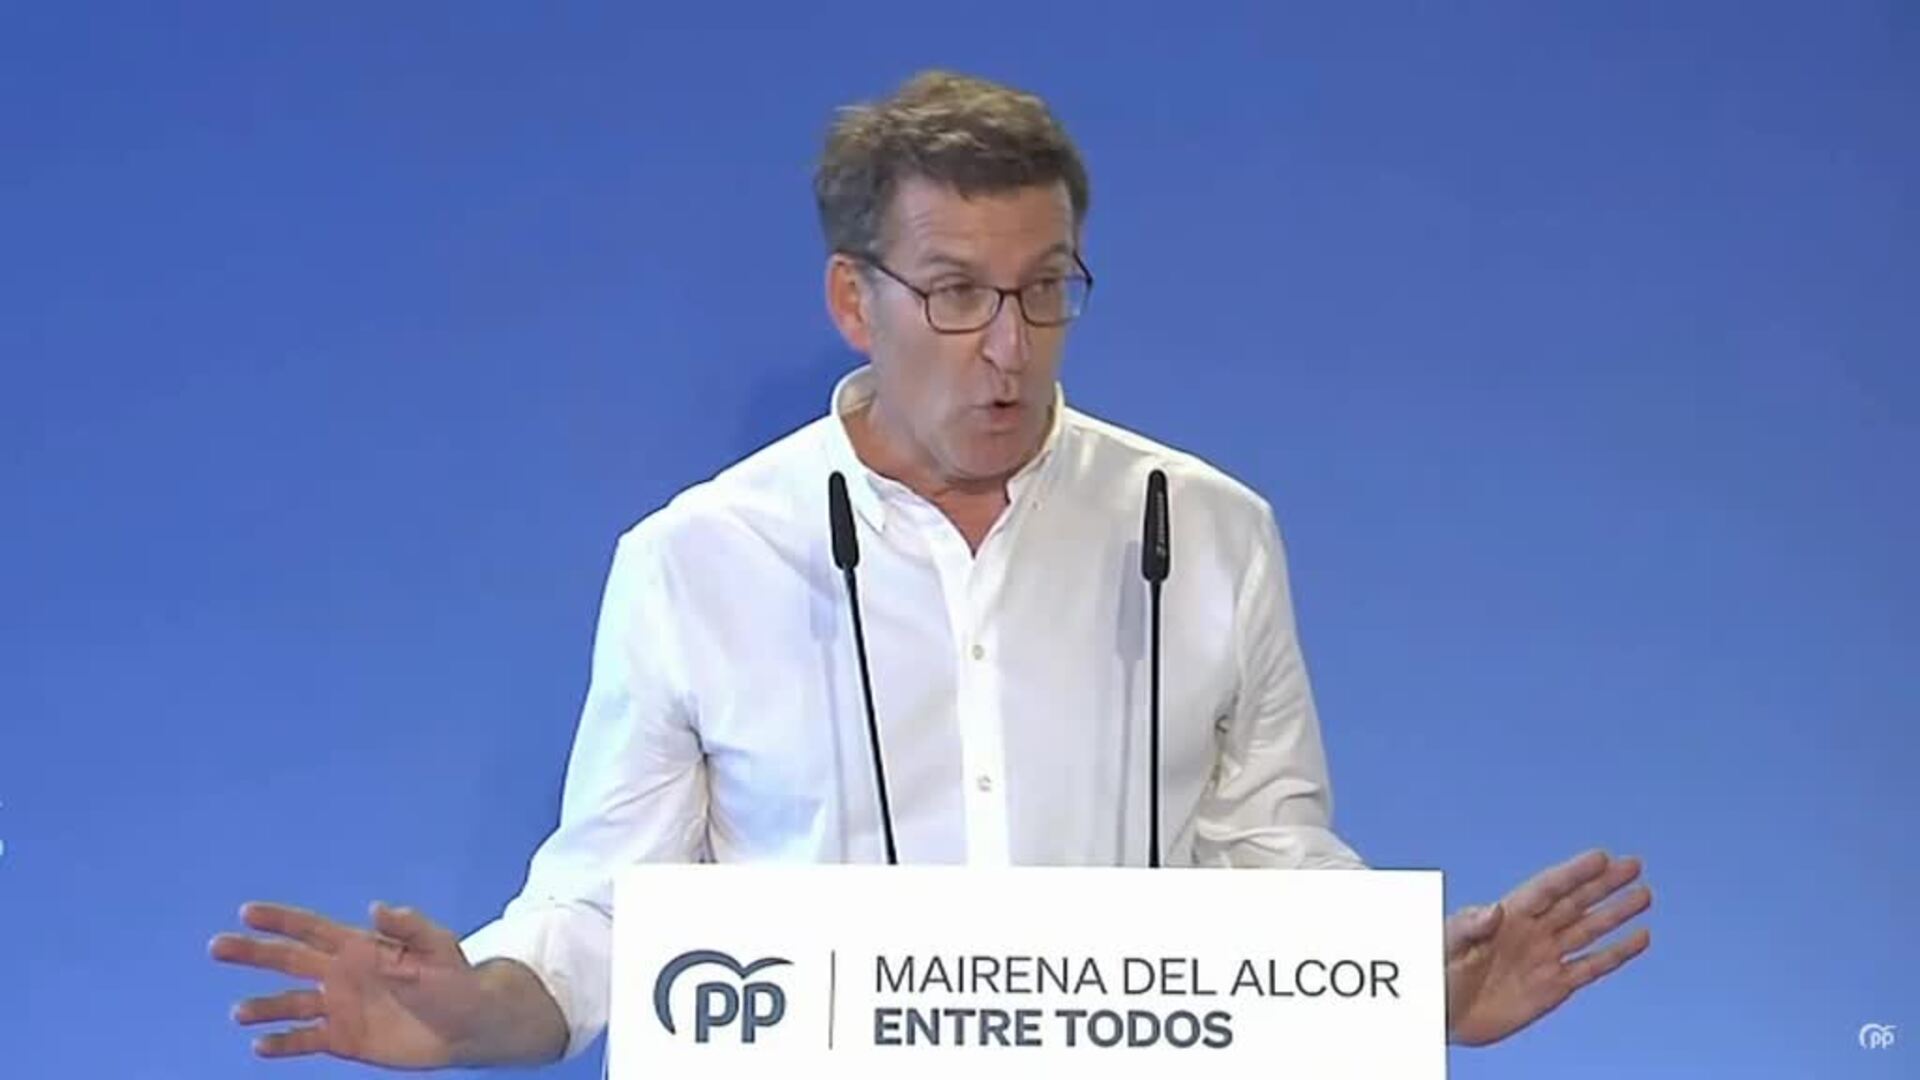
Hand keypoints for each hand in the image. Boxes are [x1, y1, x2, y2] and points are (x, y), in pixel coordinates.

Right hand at [208, 900, 491, 1065]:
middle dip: (253, 953)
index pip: (312, 929)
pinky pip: (305, 1040)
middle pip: (289, 961)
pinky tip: (260, 1045)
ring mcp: (340, 1006)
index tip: (246, 912)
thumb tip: (378, 907)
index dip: (281, 920)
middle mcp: (342, 974)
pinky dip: (282, 1043)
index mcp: (360, 947)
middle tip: (217, 946)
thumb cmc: (456, 980)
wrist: (468, 1026)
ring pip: (290, 1004)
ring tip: (239, 1012)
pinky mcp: (344, 1038)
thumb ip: (409, 928)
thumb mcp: (438, 948)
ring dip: (263, 1007)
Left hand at [1444, 849, 1651, 1045]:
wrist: (1439, 1015)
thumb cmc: (1435, 972)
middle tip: (1634, 864)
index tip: (1601, 856)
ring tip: (1644, 894)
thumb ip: (1468, 927)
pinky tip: (1639, 938)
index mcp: (1507, 916)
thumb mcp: (1445, 945)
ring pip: (1589, 930)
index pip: (1548, 888)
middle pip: (1575, 902)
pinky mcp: (1553, 987)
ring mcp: (1544, 958)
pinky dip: (1616, 954)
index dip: (1574, 873)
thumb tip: (1493, 910)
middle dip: (1604, 884)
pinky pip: (1591, 967)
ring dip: (1616, 913)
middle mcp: (1531, 932)